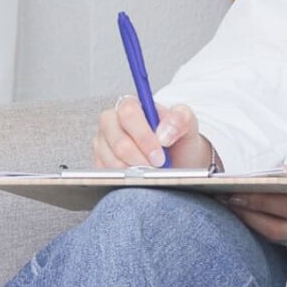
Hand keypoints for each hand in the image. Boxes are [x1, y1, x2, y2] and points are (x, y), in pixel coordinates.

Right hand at [91, 96, 217, 169]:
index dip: (143, 136)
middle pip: (118, 141)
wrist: (177, 161)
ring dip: (134, 171)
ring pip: (112, 160)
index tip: (159, 155)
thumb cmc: (177, 140)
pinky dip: (124, 179)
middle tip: (157, 168)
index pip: (128, 114)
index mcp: (130, 106)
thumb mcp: (187, 124)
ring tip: (150, 173)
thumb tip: (163, 133)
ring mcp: (103, 143)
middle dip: (140, 159)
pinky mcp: (99, 162)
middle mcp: (112, 122)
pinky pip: (107, 173)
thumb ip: (180, 119)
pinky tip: (138, 178)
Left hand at [225, 155, 286, 252]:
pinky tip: (254, 214)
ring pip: (280, 237)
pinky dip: (269, 226)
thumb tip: (257, 178)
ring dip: (254, 222)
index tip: (232, 191)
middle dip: (248, 215)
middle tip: (224, 200)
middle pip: (278, 229)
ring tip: (232, 206)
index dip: (258, 200)